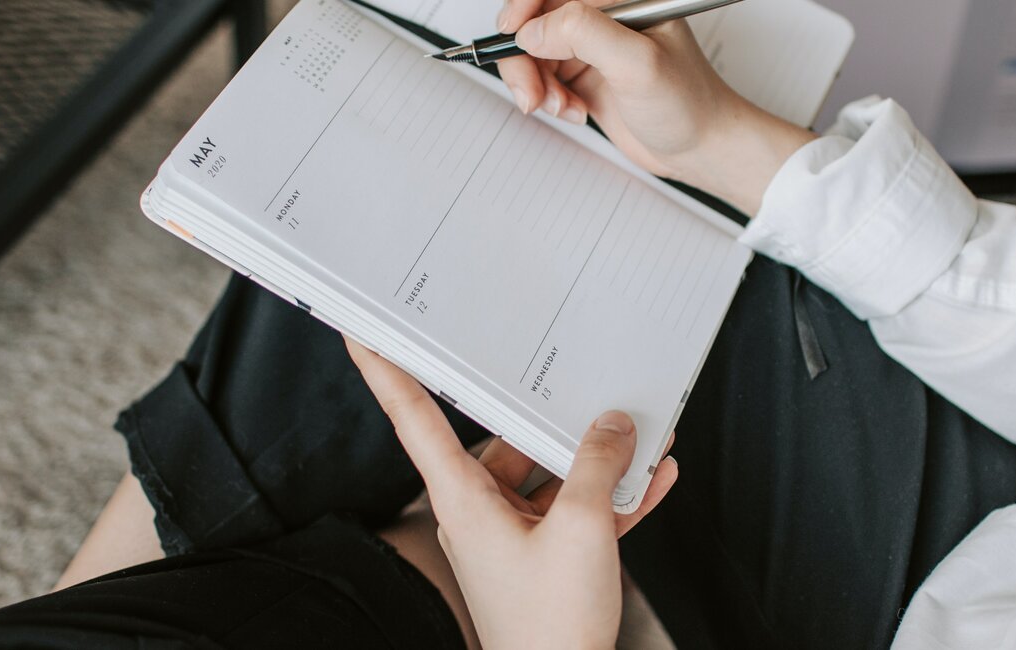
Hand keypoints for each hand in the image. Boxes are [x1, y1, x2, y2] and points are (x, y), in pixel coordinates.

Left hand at [346, 338, 679, 648]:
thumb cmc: (552, 624)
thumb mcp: (584, 529)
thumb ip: (596, 466)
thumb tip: (611, 426)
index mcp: (462, 497)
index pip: (412, 417)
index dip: (385, 370)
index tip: (363, 331)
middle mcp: (478, 511)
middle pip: (506, 440)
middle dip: (553, 417)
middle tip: (582, 382)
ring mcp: (511, 535)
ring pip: (550, 475)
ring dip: (597, 461)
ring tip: (641, 436)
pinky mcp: (542, 557)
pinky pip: (575, 510)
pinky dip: (611, 496)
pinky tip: (651, 478)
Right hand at [493, 0, 816, 212]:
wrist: (702, 148)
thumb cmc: (690, 102)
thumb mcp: (638, 63)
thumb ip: (584, 33)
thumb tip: (535, 29)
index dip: (524, 7)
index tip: (511, 32)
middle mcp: (604, 18)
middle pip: (535, 21)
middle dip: (525, 59)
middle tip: (532, 93)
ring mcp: (592, 47)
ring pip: (533, 53)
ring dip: (536, 84)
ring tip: (561, 107)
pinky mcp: (585, 75)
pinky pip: (544, 78)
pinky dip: (548, 99)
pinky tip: (573, 111)